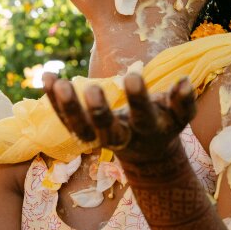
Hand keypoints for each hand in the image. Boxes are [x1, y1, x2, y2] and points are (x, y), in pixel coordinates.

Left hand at [43, 72, 195, 168]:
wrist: (146, 153)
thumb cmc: (163, 123)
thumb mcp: (177, 116)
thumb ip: (182, 101)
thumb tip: (184, 80)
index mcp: (146, 130)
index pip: (142, 116)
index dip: (138, 99)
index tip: (135, 76)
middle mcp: (120, 137)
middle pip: (105, 131)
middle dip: (98, 111)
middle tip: (92, 88)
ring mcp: (97, 136)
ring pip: (78, 129)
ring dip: (66, 107)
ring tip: (57, 81)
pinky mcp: (80, 130)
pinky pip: (63, 117)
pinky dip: (53, 100)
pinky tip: (46, 77)